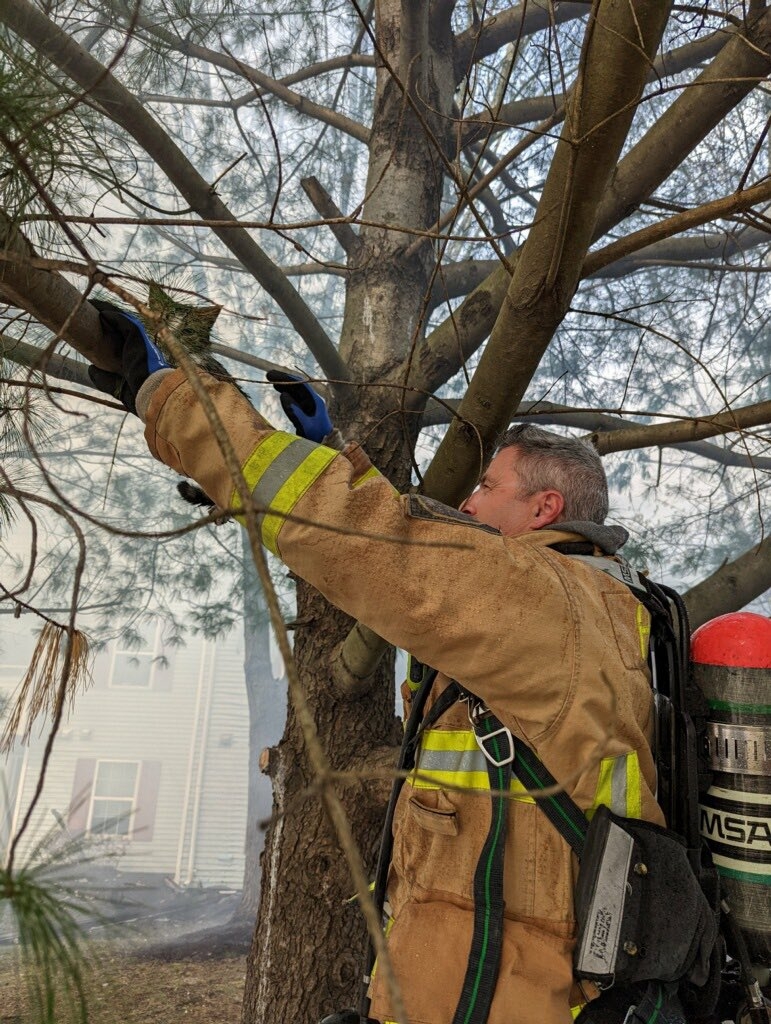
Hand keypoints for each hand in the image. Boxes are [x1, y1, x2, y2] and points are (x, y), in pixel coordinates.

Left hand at [88, 300, 170, 414]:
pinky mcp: (137, 334)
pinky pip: (121, 319)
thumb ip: (102, 376)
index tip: (95, 327)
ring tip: (91, 305)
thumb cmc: (135, 392)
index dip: (109, 331)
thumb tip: (91, 368)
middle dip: (107, 317)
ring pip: (121, 319)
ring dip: (106, 311)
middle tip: (90, 311)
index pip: (122, 338)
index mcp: (137, 356)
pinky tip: (97, 310)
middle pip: (121, 325)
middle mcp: (140, 345)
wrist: (149, 392)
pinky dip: (109, 313)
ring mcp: (140, 339)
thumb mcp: (113, 384)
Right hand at [266, 370, 332, 442]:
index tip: (272, 375)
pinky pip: (296, 401)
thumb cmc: (318, 440)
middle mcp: (313, 403)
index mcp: (315, 402)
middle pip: (297, 387)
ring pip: (296, 393)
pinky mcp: (307, 415)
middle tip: (268, 375)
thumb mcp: (306, 427)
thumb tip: (283, 395)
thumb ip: (295, 412)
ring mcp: (310, 408)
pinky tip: (281, 393)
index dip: (286, 378)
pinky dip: (287, 396)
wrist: (327, 451)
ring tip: (272, 381)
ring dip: (285, 386)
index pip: (300, 385)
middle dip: (284, 380)